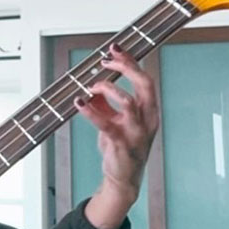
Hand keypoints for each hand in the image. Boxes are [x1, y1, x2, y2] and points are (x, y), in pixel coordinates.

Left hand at [75, 43, 158, 228]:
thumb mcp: (117, 121)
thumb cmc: (122, 148)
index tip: (115, 49)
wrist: (124, 178)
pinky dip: (90, 111)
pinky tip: (78, 103)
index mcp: (150, 111)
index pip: (145, 79)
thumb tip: (93, 86)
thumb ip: (107, 103)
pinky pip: (105, 123)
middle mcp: (148, 119)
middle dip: (126, 67)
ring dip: (108, 88)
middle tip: (106, 60)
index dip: (131, 62)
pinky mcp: (120, 143)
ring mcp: (136, 131)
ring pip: (129, 101)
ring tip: (91, 86)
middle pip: (144, 84)